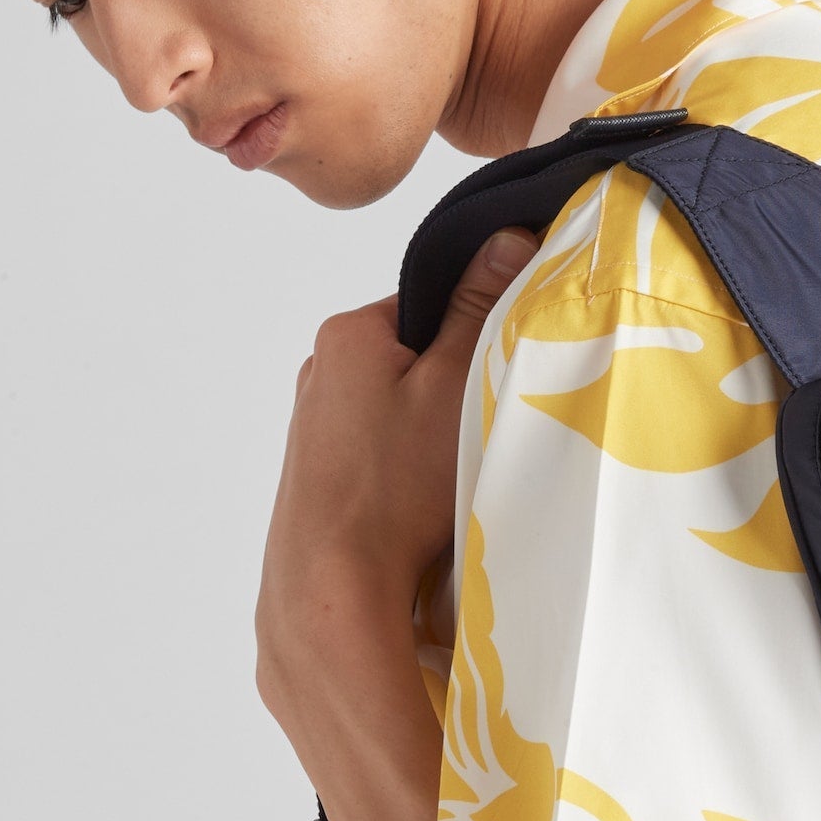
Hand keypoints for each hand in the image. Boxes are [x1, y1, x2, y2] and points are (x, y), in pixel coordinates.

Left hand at [254, 228, 537, 790]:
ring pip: (396, 409)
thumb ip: (480, 308)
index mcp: (349, 333)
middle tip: (482, 426)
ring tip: (450, 472)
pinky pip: (377, 452)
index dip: (476, 336)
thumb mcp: (457, 382)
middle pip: (413, 356)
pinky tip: (421, 505)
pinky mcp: (316, 476)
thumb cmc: (395, 484)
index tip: (501, 373)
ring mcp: (313, 427)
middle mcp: (319, 372)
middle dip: (452, 387)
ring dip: (429, 432)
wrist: (332, 585)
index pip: (429, 304)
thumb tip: (507, 236)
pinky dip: (404, 469)